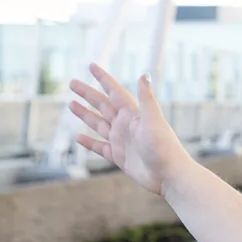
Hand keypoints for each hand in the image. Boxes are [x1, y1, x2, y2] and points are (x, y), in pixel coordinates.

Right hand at [69, 64, 189, 197]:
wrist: (169, 176)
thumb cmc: (164, 147)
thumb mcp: (153, 120)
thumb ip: (146, 99)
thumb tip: (144, 74)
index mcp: (133, 114)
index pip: (114, 91)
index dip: (102, 78)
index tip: (91, 65)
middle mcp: (126, 125)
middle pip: (102, 105)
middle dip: (88, 94)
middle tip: (72, 83)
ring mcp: (122, 141)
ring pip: (99, 124)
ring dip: (85, 115)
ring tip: (71, 104)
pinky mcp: (121, 158)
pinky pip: (100, 148)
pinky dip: (89, 142)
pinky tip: (78, 137)